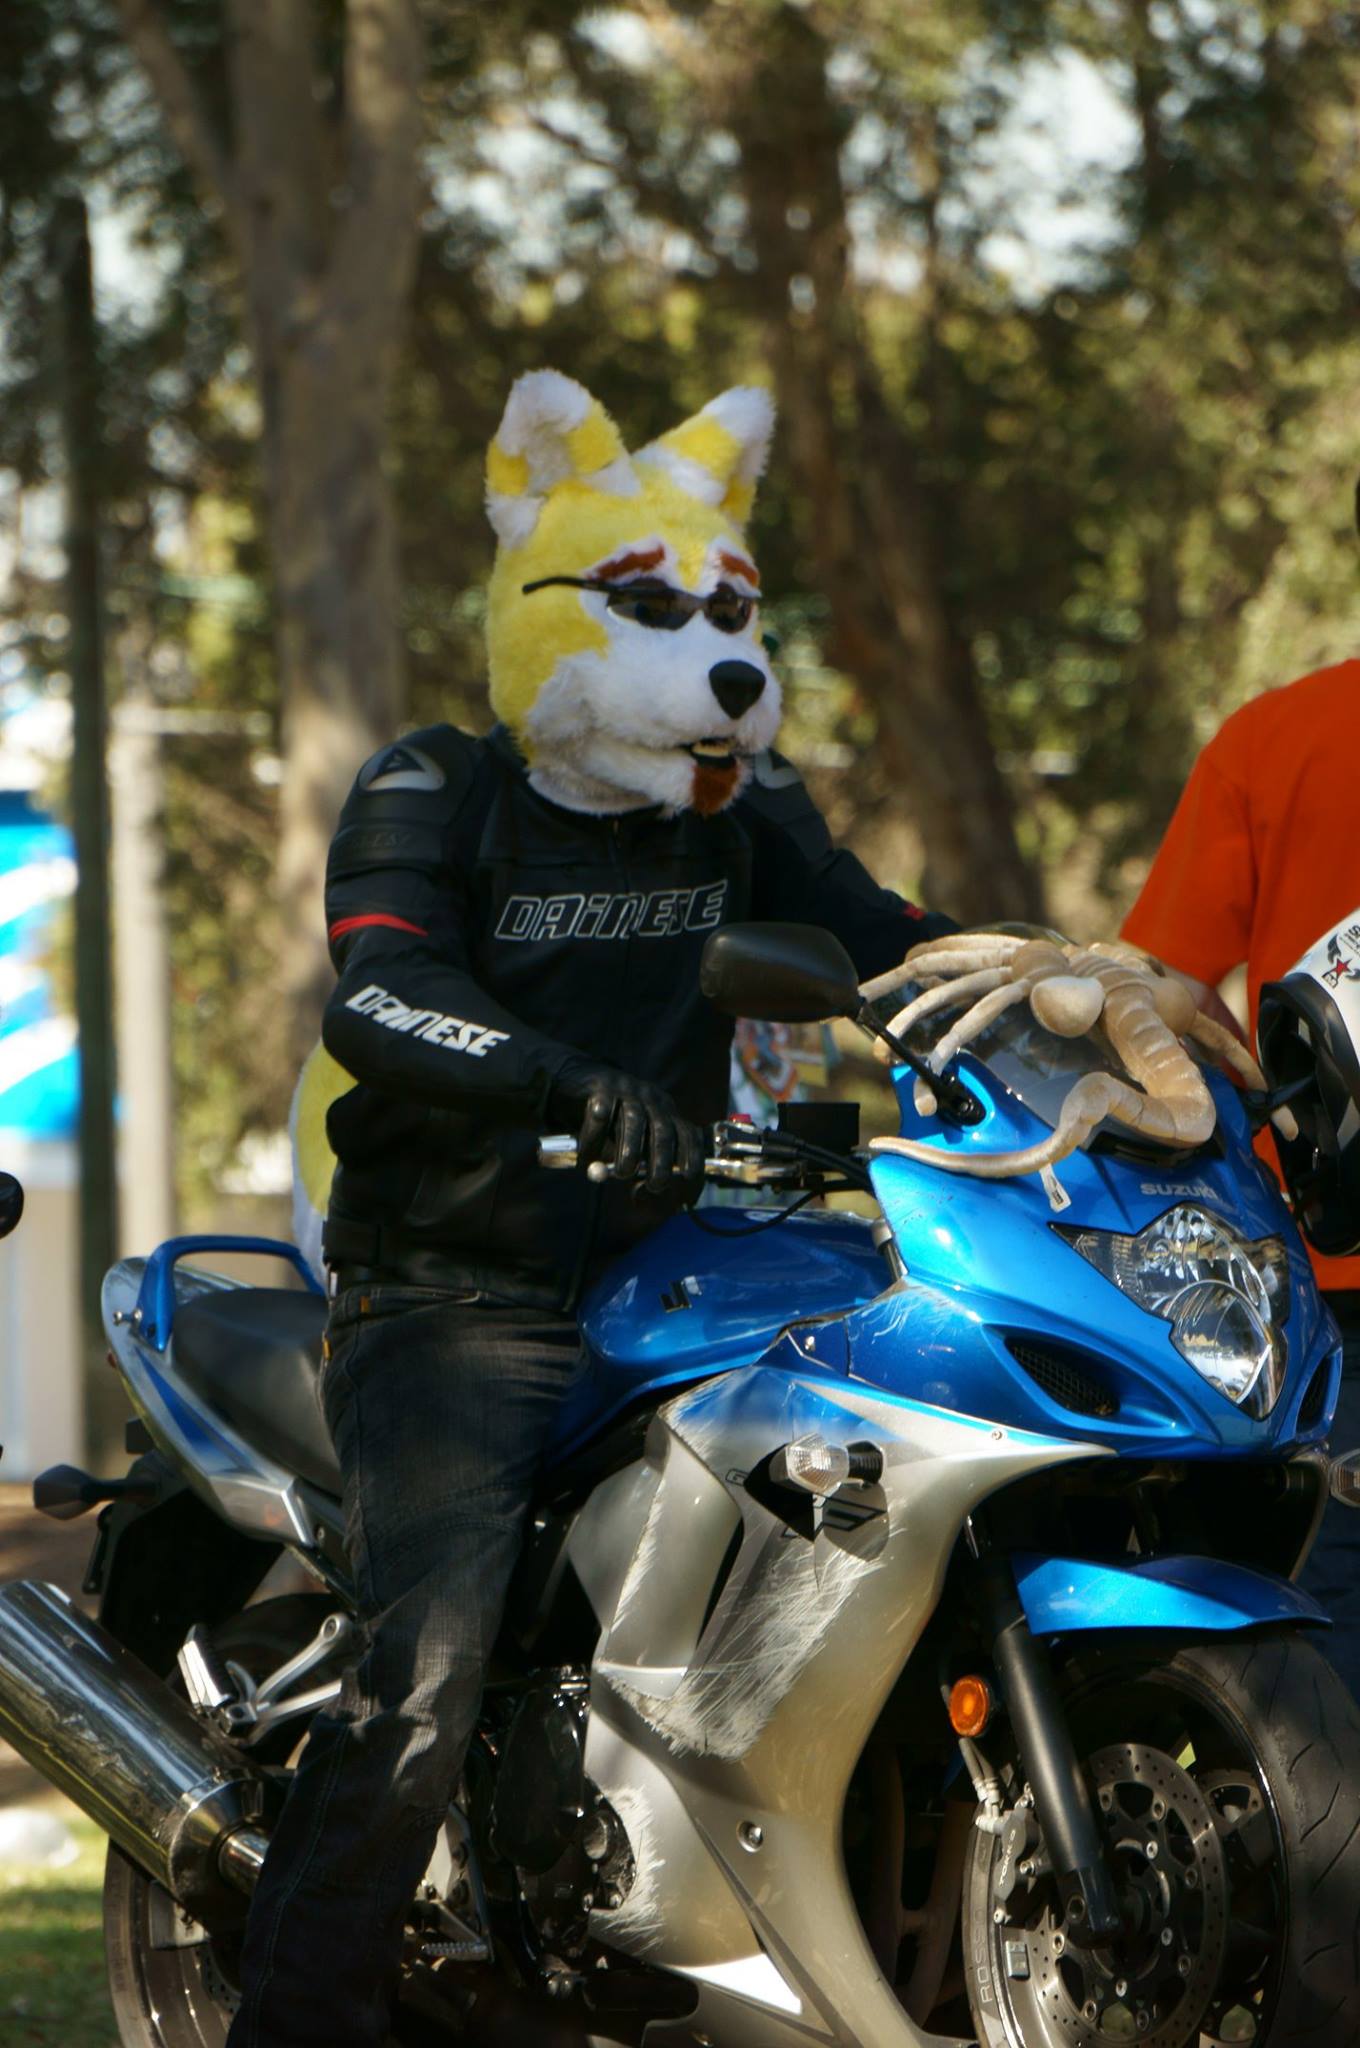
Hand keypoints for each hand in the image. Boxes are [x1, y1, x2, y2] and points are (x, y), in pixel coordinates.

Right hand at [549, 1060, 705, 1197]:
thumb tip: (642, 1196)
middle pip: (663, 1130)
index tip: (688, 1178)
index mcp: (664, 1111)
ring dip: (630, 1152)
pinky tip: (586, 1158)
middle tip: (655, 1185)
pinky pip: (600, 1115)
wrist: (571, 1083)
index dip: (693, 1156)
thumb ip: (637, 1166)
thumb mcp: (627, 1143)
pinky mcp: (599, 1086)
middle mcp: (649, 1098)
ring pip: (634, 1121)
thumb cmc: (606, 1122)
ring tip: (621, 1173)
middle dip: (662, 1161)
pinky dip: (594, 1140)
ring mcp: (625, 1089)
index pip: (687, 1133)